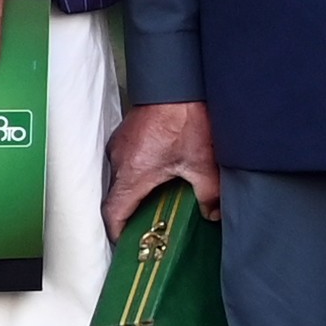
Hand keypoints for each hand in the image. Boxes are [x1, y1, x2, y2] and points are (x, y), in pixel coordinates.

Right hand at [104, 99, 212, 235]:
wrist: (177, 81)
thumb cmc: (185, 118)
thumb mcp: (203, 163)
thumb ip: (209, 195)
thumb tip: (212, 214)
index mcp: (131, 173)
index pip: (112, 213)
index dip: (117, 234)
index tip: (127, 245)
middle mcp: (119, 160)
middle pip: (115, 197)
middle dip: (129, 216)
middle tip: (146, 229)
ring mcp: (120, 144)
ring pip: (121, 178)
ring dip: (134, 193)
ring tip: (156, 204)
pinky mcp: (127, 134)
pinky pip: (125, 162)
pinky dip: (137, 175)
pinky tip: (159, 175)